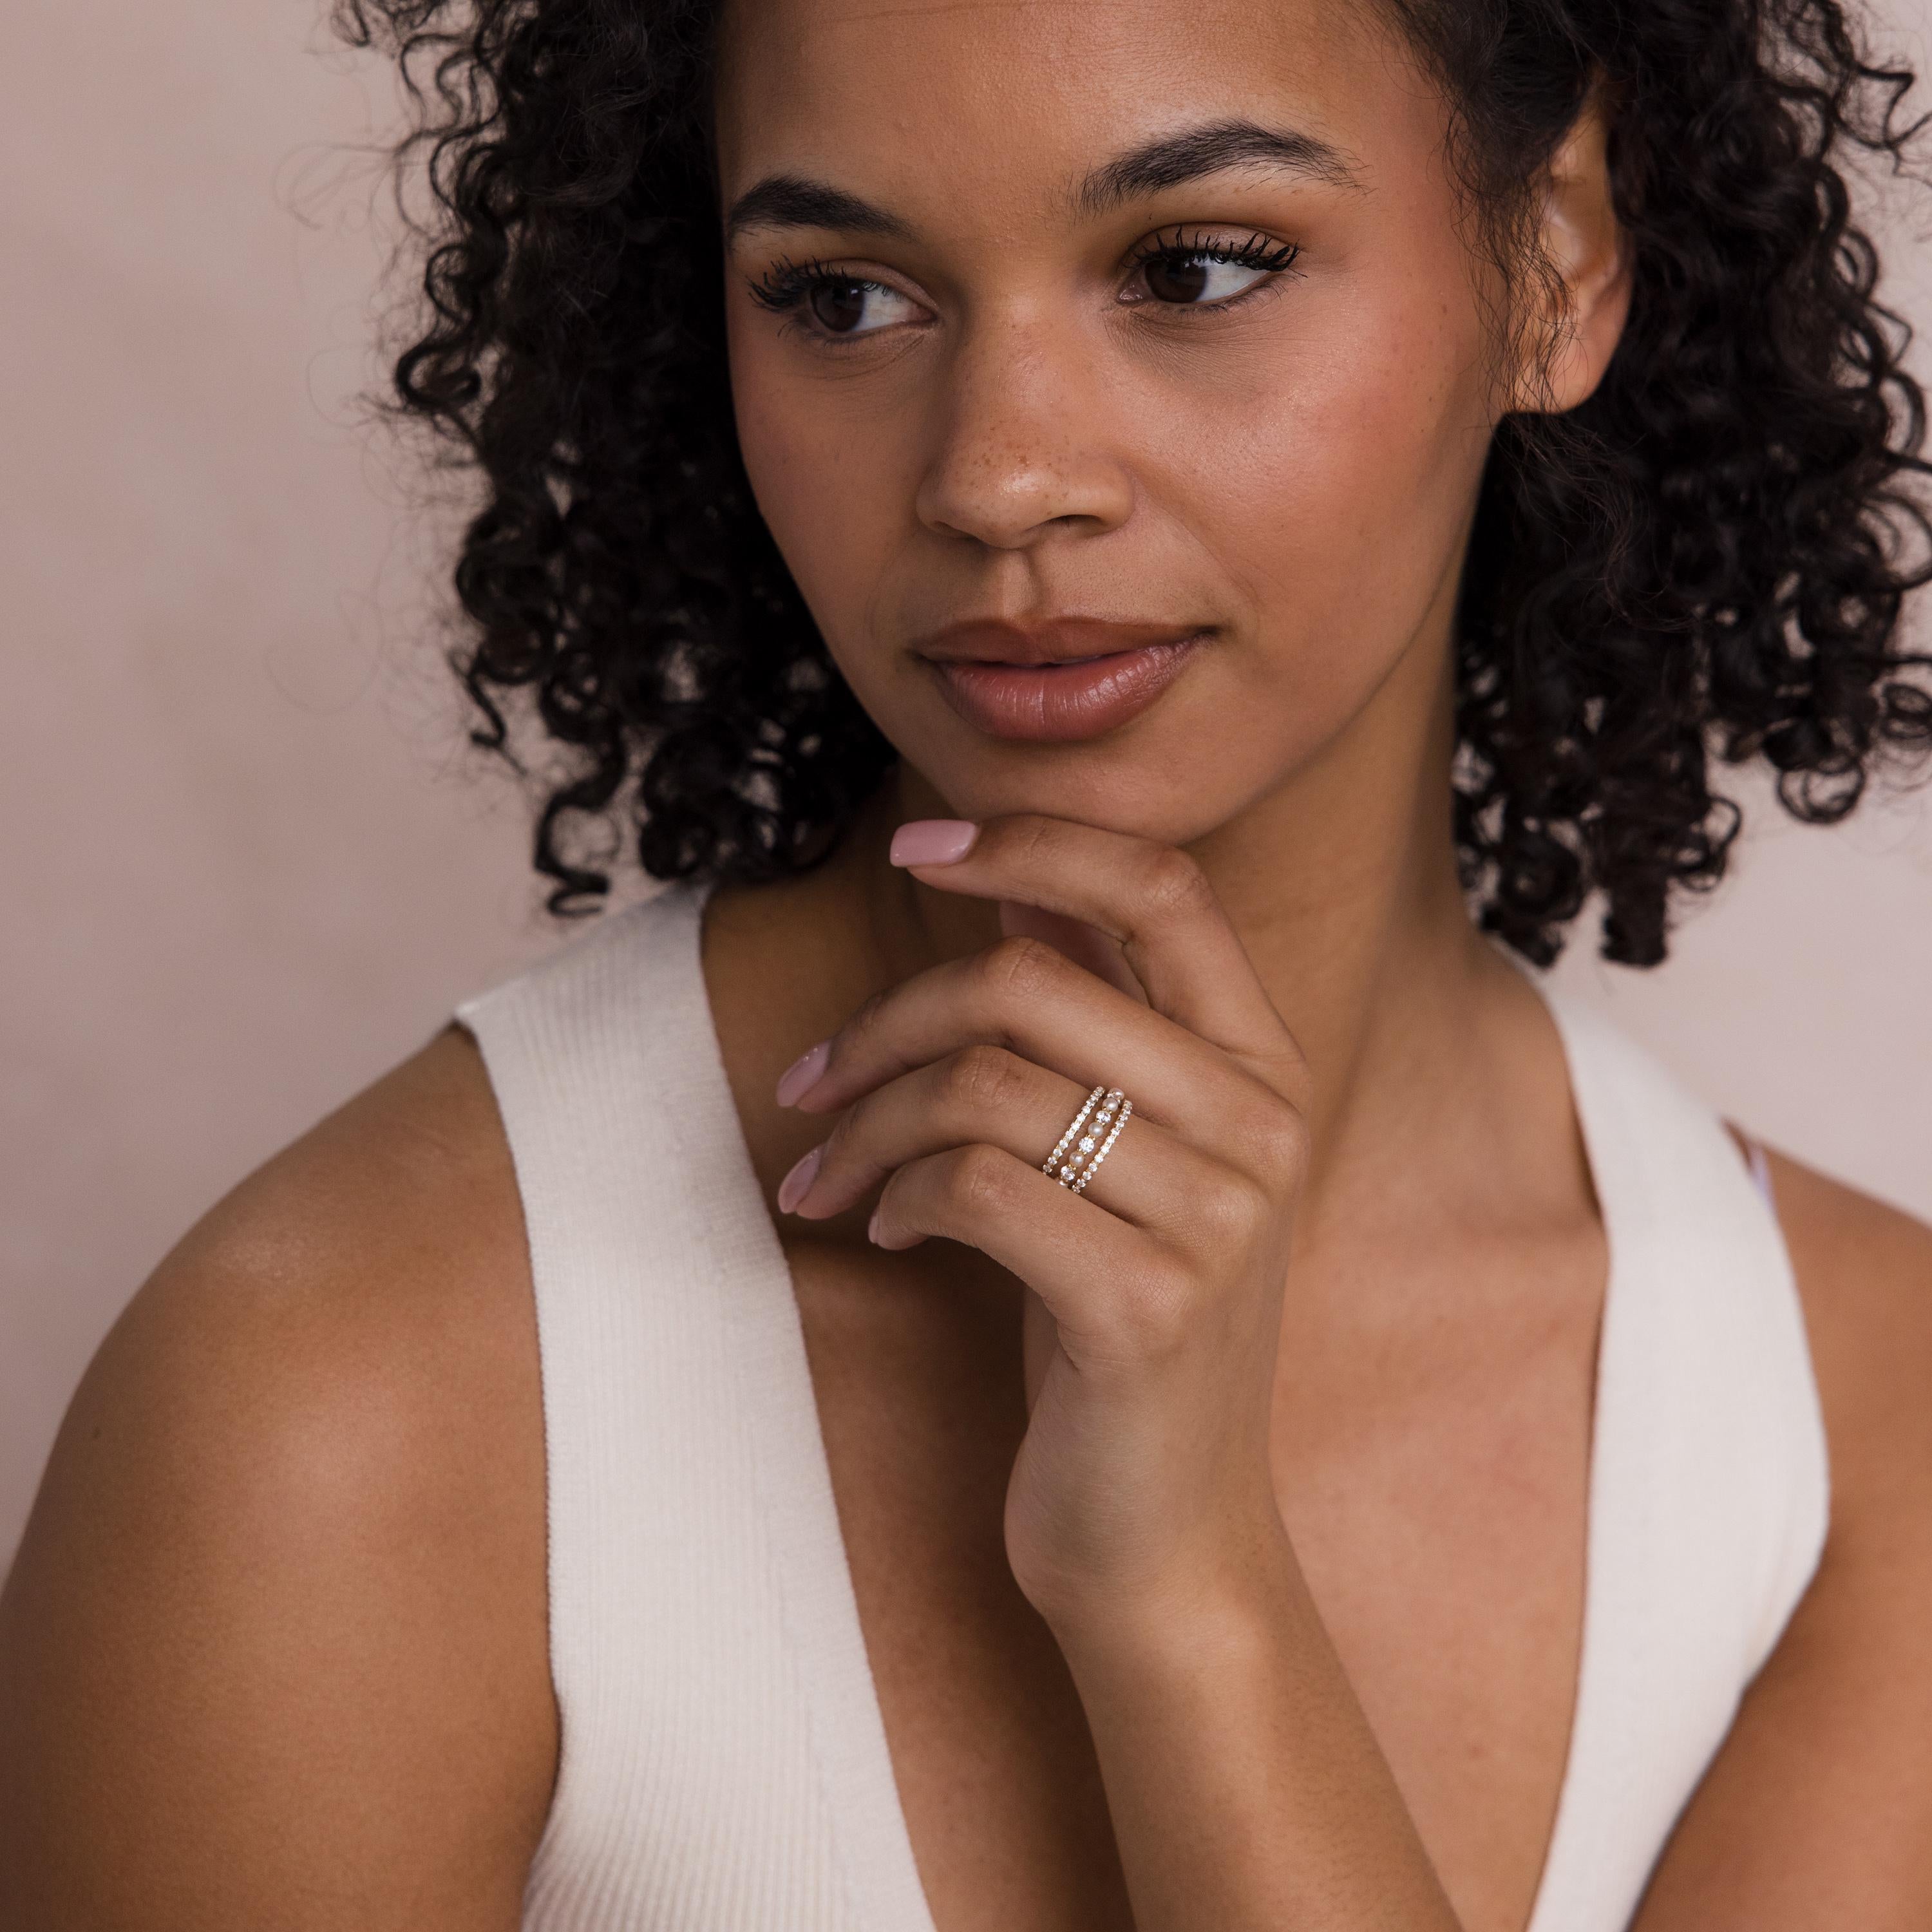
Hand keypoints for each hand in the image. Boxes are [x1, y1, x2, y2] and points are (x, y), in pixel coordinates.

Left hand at [775, 813, 1313, 1637]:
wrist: (1169, 1539)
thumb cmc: (1120, 1329)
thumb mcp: (1124, 1161)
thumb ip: (1090, 1027)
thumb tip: (997, 891)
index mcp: (1263, 1068)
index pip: (1163, 887)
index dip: (1033, 843)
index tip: (915, 853)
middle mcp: (1260, 1125)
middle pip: (1027, 982)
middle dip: (886, 1021)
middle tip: (811, 1082)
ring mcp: (1216, 1217)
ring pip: (982, 1083)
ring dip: (867, 1122)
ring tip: (825, 1172)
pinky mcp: (1148, 1305)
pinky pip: (973, 1186)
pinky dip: (894, 1195)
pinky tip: (879, 1230)